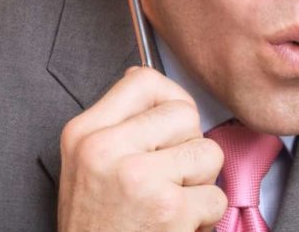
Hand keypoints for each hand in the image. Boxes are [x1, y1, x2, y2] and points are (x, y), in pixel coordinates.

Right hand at [57, 66, 226, 230]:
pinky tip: (176, 228)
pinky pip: (215, 196)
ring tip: (171, 204)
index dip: (170, 98)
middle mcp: (106, 150)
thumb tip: (145, 81)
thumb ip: (115, 125)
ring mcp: (138, 178)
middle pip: (183, 115)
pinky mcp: (168, 210)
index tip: (172, 123)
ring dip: (199, 184)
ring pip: (207, 153)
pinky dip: (204, 219)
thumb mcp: (84, 166)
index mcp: (84, 134)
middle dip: (188, 147)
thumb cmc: (95, 227)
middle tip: (169, 178)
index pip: (142, 81)